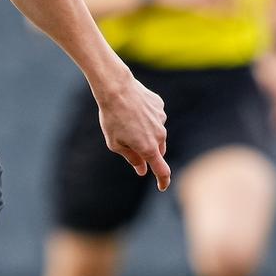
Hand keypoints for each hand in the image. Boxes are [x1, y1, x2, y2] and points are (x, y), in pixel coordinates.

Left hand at [94, 68, 171, 189]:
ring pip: (157, 133)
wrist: (117, 88)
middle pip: (158, 150)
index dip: (163, 180)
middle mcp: (159, 135)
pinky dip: (146, 118)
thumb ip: (132, 158)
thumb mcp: (115, 143)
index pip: (162, 170)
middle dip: (148, 152)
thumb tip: (142, 170)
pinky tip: (133, 109)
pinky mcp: (160, 106)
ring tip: (127, 121)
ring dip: (146, 133)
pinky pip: (155, 117)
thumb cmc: (112, 118)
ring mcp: (161, 119)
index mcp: (149, 148)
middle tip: (131, 145)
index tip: (162, 186)